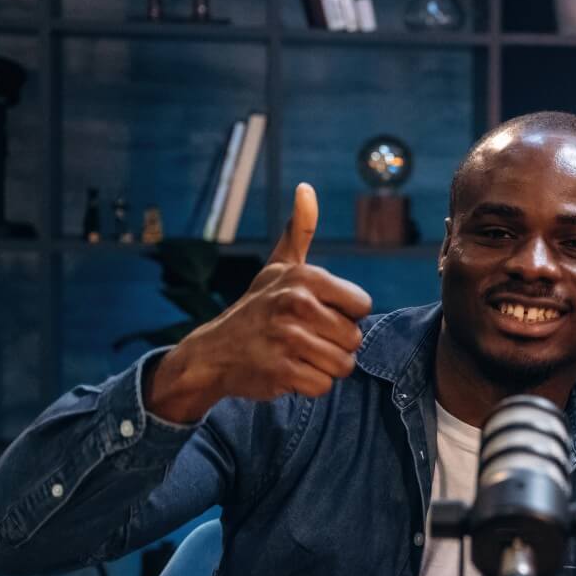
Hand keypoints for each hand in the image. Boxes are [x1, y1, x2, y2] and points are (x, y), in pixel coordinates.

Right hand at [144, 183, 373, 421]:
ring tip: (296, 354)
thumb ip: (299, 230)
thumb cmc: (256, 307)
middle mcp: (296, 304)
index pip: (362, 305)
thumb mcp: (278, 266)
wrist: (213, 352)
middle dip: (334, 344)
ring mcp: (287, 339)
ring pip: (343, 365)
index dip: (344, 314)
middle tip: (303, 338)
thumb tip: (306, 188)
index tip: (317, 313)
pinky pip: (322, 386)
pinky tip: (287, 371)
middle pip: (355, 338)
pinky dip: (308, 385)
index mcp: (305, 278)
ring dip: (323, 366)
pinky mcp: (281, 372)